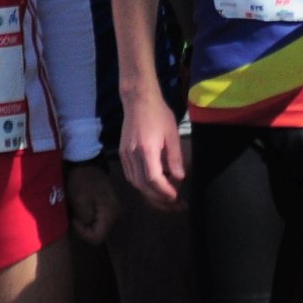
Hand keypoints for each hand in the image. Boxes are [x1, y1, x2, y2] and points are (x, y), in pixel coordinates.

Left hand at [66, 161, 118, 244]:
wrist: (88, 163)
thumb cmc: (82, 181)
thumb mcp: (79, 199)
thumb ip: (85, 217)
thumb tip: (87, 226)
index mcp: (109, 214)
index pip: (97, 238)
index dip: (83, 233)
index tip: (75, 219)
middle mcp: (115, 215)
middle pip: (99, 234)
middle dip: (84, 228)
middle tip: (75, 215)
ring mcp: (113, 211)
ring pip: (98, 227)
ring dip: (86, 223)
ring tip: (77, 210)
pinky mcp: (109, 207)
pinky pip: (99, 219)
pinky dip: (89, 217)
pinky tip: (82, 208)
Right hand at [119, 94, 189, 210]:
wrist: (138, 101)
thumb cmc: (159, 115)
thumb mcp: (173, 135)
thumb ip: (175, 157)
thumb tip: (179, 177)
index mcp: (147, 149)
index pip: (153, 179)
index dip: (164, 191)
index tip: (175, 197)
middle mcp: (133, 154)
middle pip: (142, 184)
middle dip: (157, 196)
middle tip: (172, 201)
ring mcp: (125, 154)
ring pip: (134, 182)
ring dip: (149, 192)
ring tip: (164, 194)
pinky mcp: (122, 153)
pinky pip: (130, 174)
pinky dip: (141, 183)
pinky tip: (152, 183)